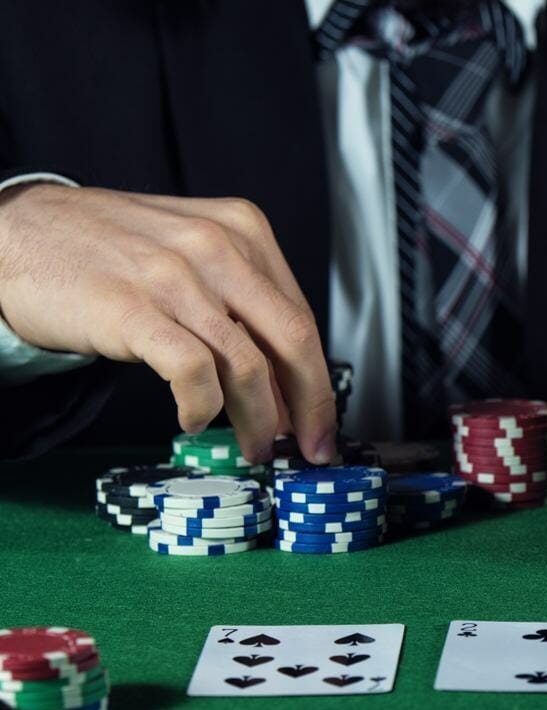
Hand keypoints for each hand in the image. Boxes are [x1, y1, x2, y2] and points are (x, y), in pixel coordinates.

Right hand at [0, 183, 336, 463]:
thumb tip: (285, 385)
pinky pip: (193, 372)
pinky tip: (195, 419)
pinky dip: (202, 407)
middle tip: (311, 448)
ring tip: (253, 447)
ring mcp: (175, 277)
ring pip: (247, 365)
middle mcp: (217, 246)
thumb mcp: (191, 255)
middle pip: (293, 341)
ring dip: (258, 420)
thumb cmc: (106, 251)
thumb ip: (241, 306)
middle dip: (310, 406)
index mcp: (243, 229)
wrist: (18, 231)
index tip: (321, 421)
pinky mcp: (133, 309)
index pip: (301, 317)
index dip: (318, 380)